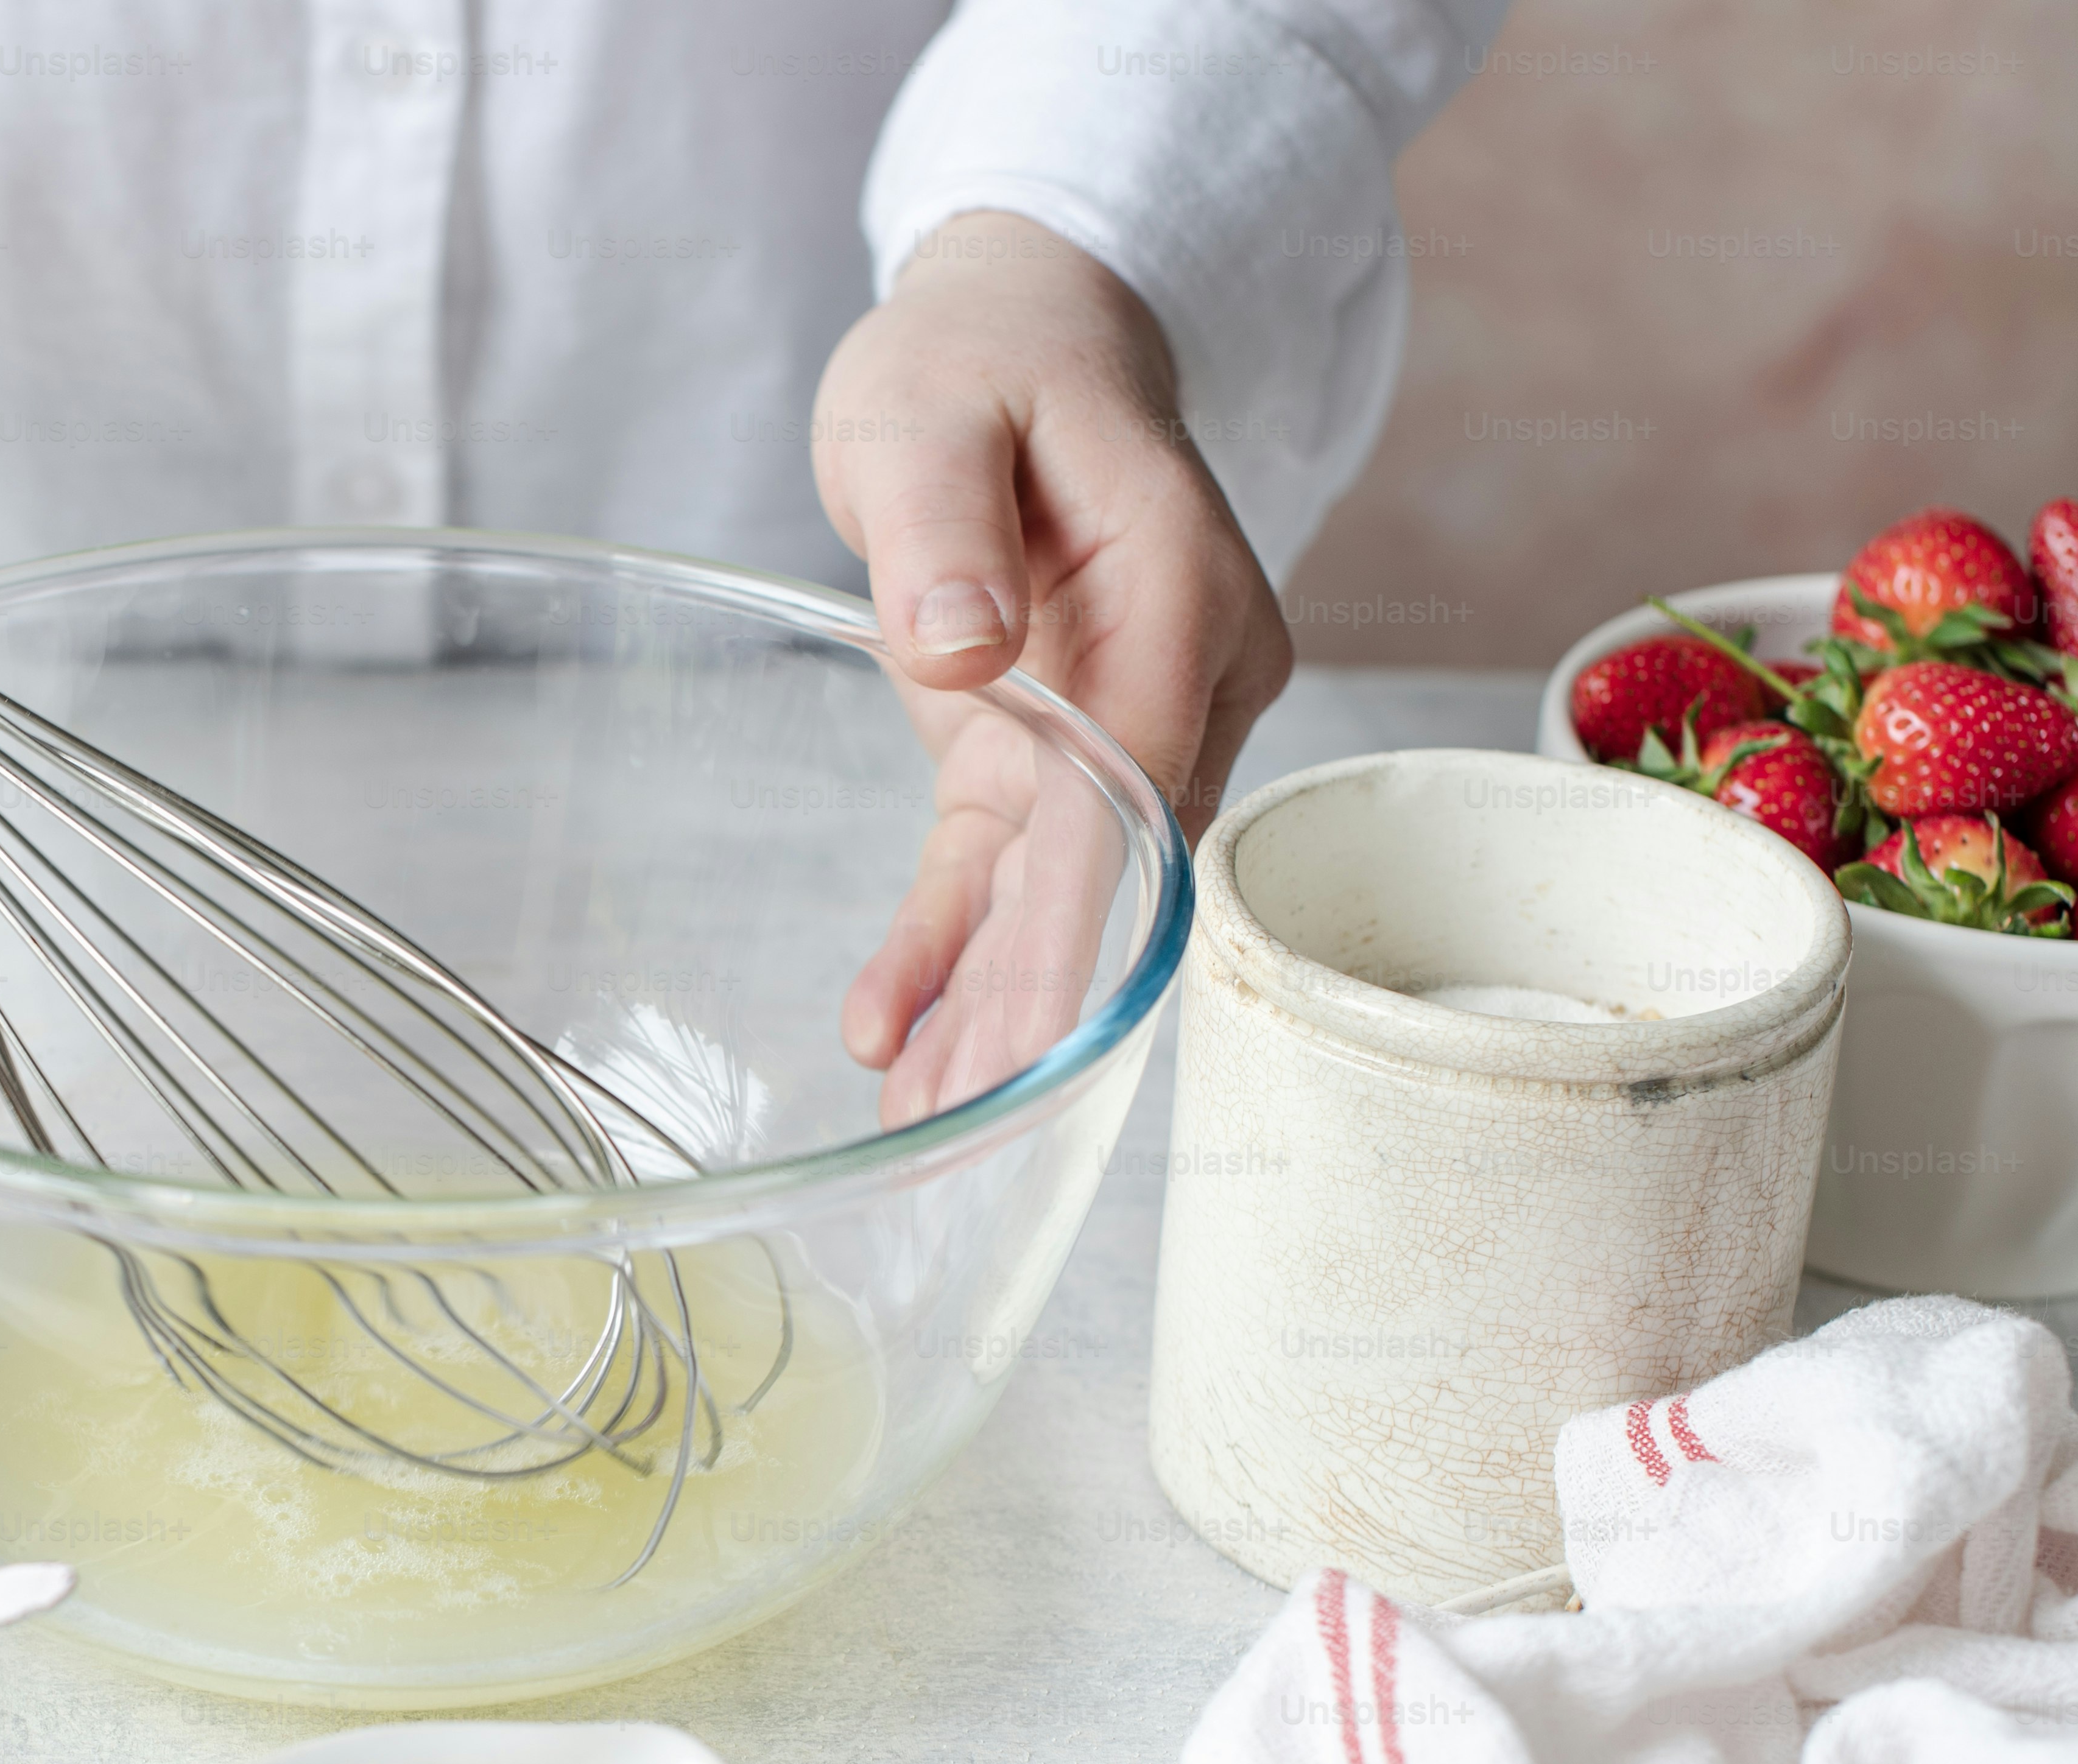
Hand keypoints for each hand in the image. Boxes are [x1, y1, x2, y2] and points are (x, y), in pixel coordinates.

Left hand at [811, 212, 1292, 1124]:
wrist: (1013, 331)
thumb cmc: (981, 354)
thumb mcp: (933, 405)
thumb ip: (946, 522)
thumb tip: (970, 643)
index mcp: (1179, 584)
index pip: (1138, 759)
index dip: (1085, 889)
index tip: (1038, 1002)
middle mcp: (1178, 670)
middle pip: (1116, 852)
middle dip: (1046, 991)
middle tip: (975, 1114)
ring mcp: (1119, 718)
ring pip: (1063, 884)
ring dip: (998, 1004)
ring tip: (929, 1119)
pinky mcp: (1040, 744)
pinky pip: (1004, 864)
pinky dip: (952, 949)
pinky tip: (897, 1036)